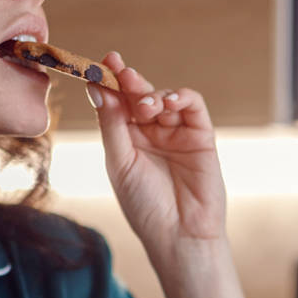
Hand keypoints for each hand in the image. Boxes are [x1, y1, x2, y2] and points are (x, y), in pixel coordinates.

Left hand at [87, 52, 226, 259]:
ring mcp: (177, 133)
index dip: (109, 81)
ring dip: (152, 94)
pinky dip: (181, 97)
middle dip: (129, 81)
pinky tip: (168, 102)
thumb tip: (95, 86)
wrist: (179, 235)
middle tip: (120, 71)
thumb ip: (111, 123)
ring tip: (144, 106)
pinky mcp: (201, 136)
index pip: (117, 103)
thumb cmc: (145, 206)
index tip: (100, 63)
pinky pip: (193, 106)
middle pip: (139, 95)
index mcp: (127, 140)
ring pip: (164, 97)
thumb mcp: (120, 162)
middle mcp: (152, 133)